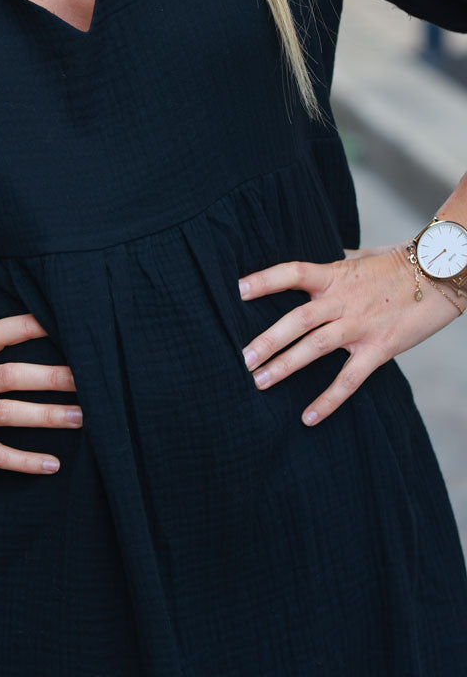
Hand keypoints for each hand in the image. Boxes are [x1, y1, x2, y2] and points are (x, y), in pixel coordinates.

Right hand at [0, 313, 80, 474]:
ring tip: (80, 417)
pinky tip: (52, 464)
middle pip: (12, 375)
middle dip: (51, 376)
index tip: (56, 320)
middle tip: (88, 376)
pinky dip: (26, 462)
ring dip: (47, 416)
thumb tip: (35, 343)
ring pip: (10, 415)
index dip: (24, 325)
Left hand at [239, 243, 461, 425]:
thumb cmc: (397, 264)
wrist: (439, 274)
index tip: (238, 290)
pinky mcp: (379, 348)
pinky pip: (349, 379)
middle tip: (242, 359)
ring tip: (259, 381)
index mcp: (334, 275)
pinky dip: (328, 400)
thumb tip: (310, 272)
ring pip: (315, 347)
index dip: (264, 280)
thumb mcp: (359, 259)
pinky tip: (308, 417)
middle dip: (267, 340)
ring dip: (285, 365)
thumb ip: (332, 268)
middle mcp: (342, 300)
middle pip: (297, 319)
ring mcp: (360, 325)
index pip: (291, 272)